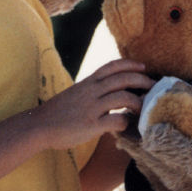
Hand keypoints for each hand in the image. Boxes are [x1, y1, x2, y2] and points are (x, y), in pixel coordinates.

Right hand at [33, 59, 152, 149]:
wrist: (38, 126)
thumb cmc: (58, 112)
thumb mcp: (76, 93)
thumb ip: (94, 90)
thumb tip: (113, 92)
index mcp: (88, 82)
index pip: (112, 66)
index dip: (130, 64)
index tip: (143, 67)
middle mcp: (91, 91)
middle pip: (123, 79)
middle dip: (142, 81)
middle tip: (153, 87)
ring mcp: (91, 107)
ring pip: (123, 97)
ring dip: (137, 102)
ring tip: (143, 108)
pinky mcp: (91, 125)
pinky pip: (116, 121)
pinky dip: (125, 122)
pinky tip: (126, 126)